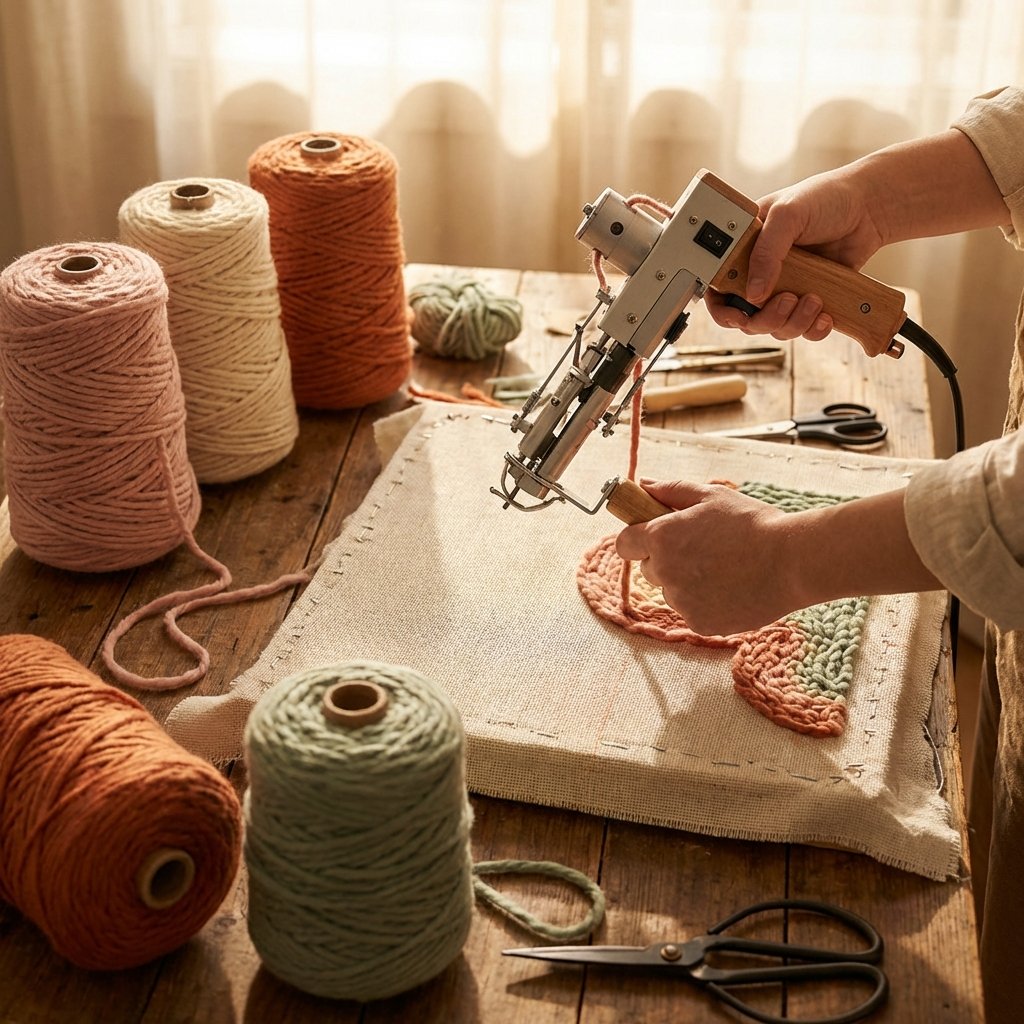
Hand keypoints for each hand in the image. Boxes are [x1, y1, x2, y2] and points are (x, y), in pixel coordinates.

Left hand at [614, 480, 800, 634]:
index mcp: (661, 538)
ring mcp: (681, 602)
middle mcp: (665, 572)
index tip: (653, 535)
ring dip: (686, 582)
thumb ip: (671, 491)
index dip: (638, 538)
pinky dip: (706, 603)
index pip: (625, 543)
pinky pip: (691, 611)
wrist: (793, 562)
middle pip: (649, 569)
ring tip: (724, 568)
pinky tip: (731, 588)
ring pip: (671, 592)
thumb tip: (643, 486)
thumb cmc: (753, 524)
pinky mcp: (700, 623)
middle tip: (703, 549)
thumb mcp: (711, 496)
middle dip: (667, 559)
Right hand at [705, 166, 885, 341]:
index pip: (719, 287)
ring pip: (775, 327)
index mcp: (745, 249)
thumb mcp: (788, 214)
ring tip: (814, 299)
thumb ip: (766, 251)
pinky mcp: (810, 299)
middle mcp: (761, 272)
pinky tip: (825, 313)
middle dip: (765, 318)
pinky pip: (803, 329)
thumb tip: (753, 293)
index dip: (722, 307)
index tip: (737, 315)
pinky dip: (813, 329)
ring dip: (793, 322)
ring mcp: (786, 288)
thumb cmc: (826, 198)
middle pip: (746, 316)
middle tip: (787, 300)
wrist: (870, 208)